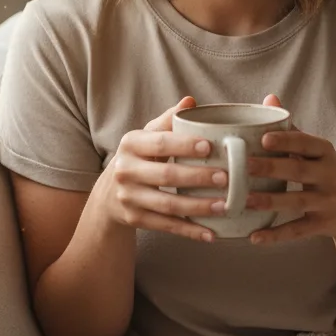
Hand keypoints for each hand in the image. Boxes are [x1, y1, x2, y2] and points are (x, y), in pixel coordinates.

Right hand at [98, 96, 226, 242]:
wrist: (109, 193)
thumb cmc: (139, 158)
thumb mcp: (147, 136)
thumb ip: (168, 121)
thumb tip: (191, 101)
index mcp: (131, 143)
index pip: (160, 143)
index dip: (185, 145)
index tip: (210, 146)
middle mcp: (125, 170)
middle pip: (166, 175)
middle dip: (197, 177)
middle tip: (226, 178)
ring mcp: (128, 197)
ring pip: (167, 204)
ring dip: (198, 207)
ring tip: (224, 205)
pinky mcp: (134, 219)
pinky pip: (166, 226)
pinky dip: (189, 231)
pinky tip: (211, 233)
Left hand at [246, 94, 335, 245]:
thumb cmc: (326, 173)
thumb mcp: (316, 151)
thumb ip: (292, 129)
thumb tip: (269, 98)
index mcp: (325, 153)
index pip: (306, 143)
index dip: (286, 140)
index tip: (263, 138)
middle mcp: (329, 176)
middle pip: (300, 170)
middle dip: (272, 168)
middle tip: (244, 166)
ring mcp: (328, 202)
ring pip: (298, 201)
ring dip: (271, 201)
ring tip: (245, 200)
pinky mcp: (323, 225)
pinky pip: (298, 230)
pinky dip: (277, 235)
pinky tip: (254, 237)